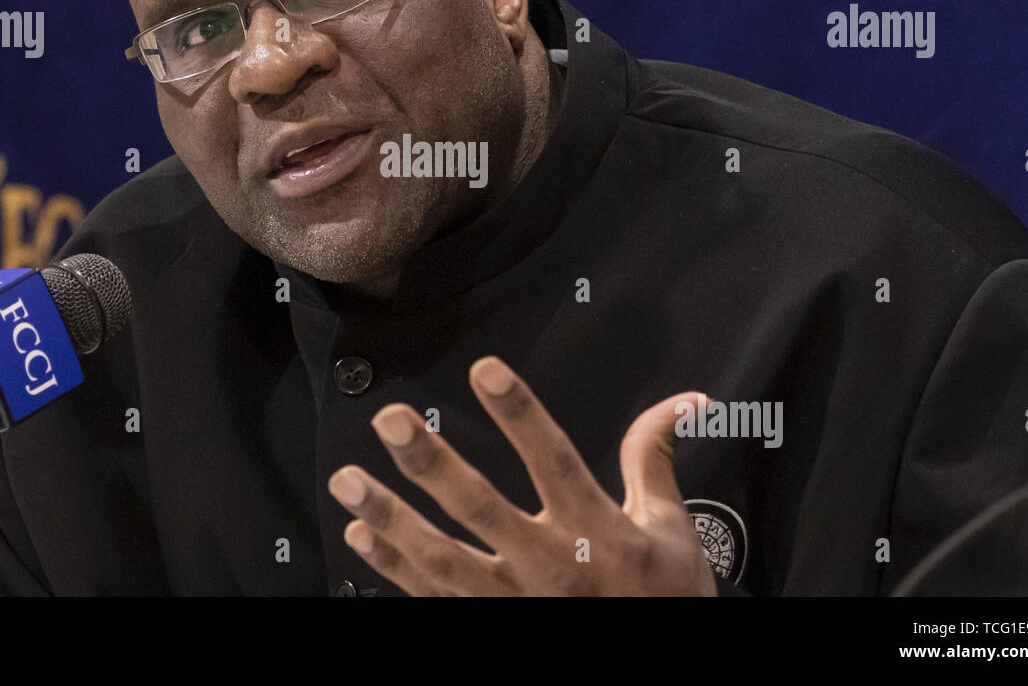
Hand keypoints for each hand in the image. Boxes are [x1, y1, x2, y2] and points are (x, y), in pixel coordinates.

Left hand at [327, 355, 716, 595]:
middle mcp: (550, 566)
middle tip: (391, 422)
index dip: (520, 415)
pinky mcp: (492, 626)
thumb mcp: (671, 531)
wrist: (661, 671)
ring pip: (442, 558)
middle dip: (432, 464)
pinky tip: (361, 533)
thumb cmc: (664, 600)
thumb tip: (679, 401)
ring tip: (348, 480)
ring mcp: (514, 601)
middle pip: (481, 509)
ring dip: (391, 517)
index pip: (554, 461)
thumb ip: (654, 460)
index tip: (485, 370)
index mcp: (598, 531)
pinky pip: (433, 597)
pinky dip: (393, 566)